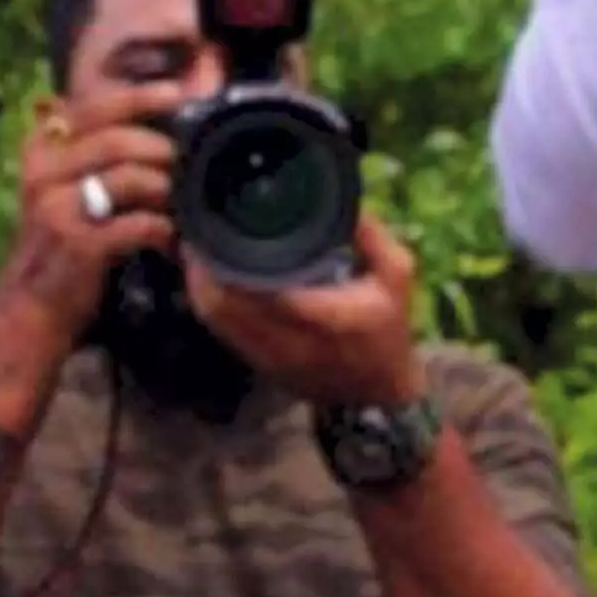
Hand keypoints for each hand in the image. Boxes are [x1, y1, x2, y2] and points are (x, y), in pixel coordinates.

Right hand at [0, 84, 184, 341]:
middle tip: (184, 163)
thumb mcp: (57, 186)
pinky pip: (138, 223)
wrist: (31, 306)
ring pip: (130, 177)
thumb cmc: (57, 241)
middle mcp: (44, 172)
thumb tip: (133, 112)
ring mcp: (58, 208)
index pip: (92, 107)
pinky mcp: (79, 243)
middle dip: (161, 149)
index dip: (138, 97)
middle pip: (117, 139)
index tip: (175, 94)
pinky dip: (162, 229)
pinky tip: (168, 239)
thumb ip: (85, 147)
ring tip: (178, 203)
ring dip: (165, 188)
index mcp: (41, 149)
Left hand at [189, 212, 424, 410]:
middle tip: (199, 230)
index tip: (220, 221)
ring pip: (213, 317)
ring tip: (198, 248)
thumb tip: (342, 200)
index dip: (229, 256)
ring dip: (200, 283)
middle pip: (221, 303)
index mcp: (323, 317)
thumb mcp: (397, 276)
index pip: (260, 286)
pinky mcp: (258, 365)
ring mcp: (267, 357)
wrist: (379, 396)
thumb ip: (371, 236)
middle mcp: (287, 341)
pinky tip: (209, 277)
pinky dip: (209, 302)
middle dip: (203, 266)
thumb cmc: (389, 332)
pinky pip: (220, 330)